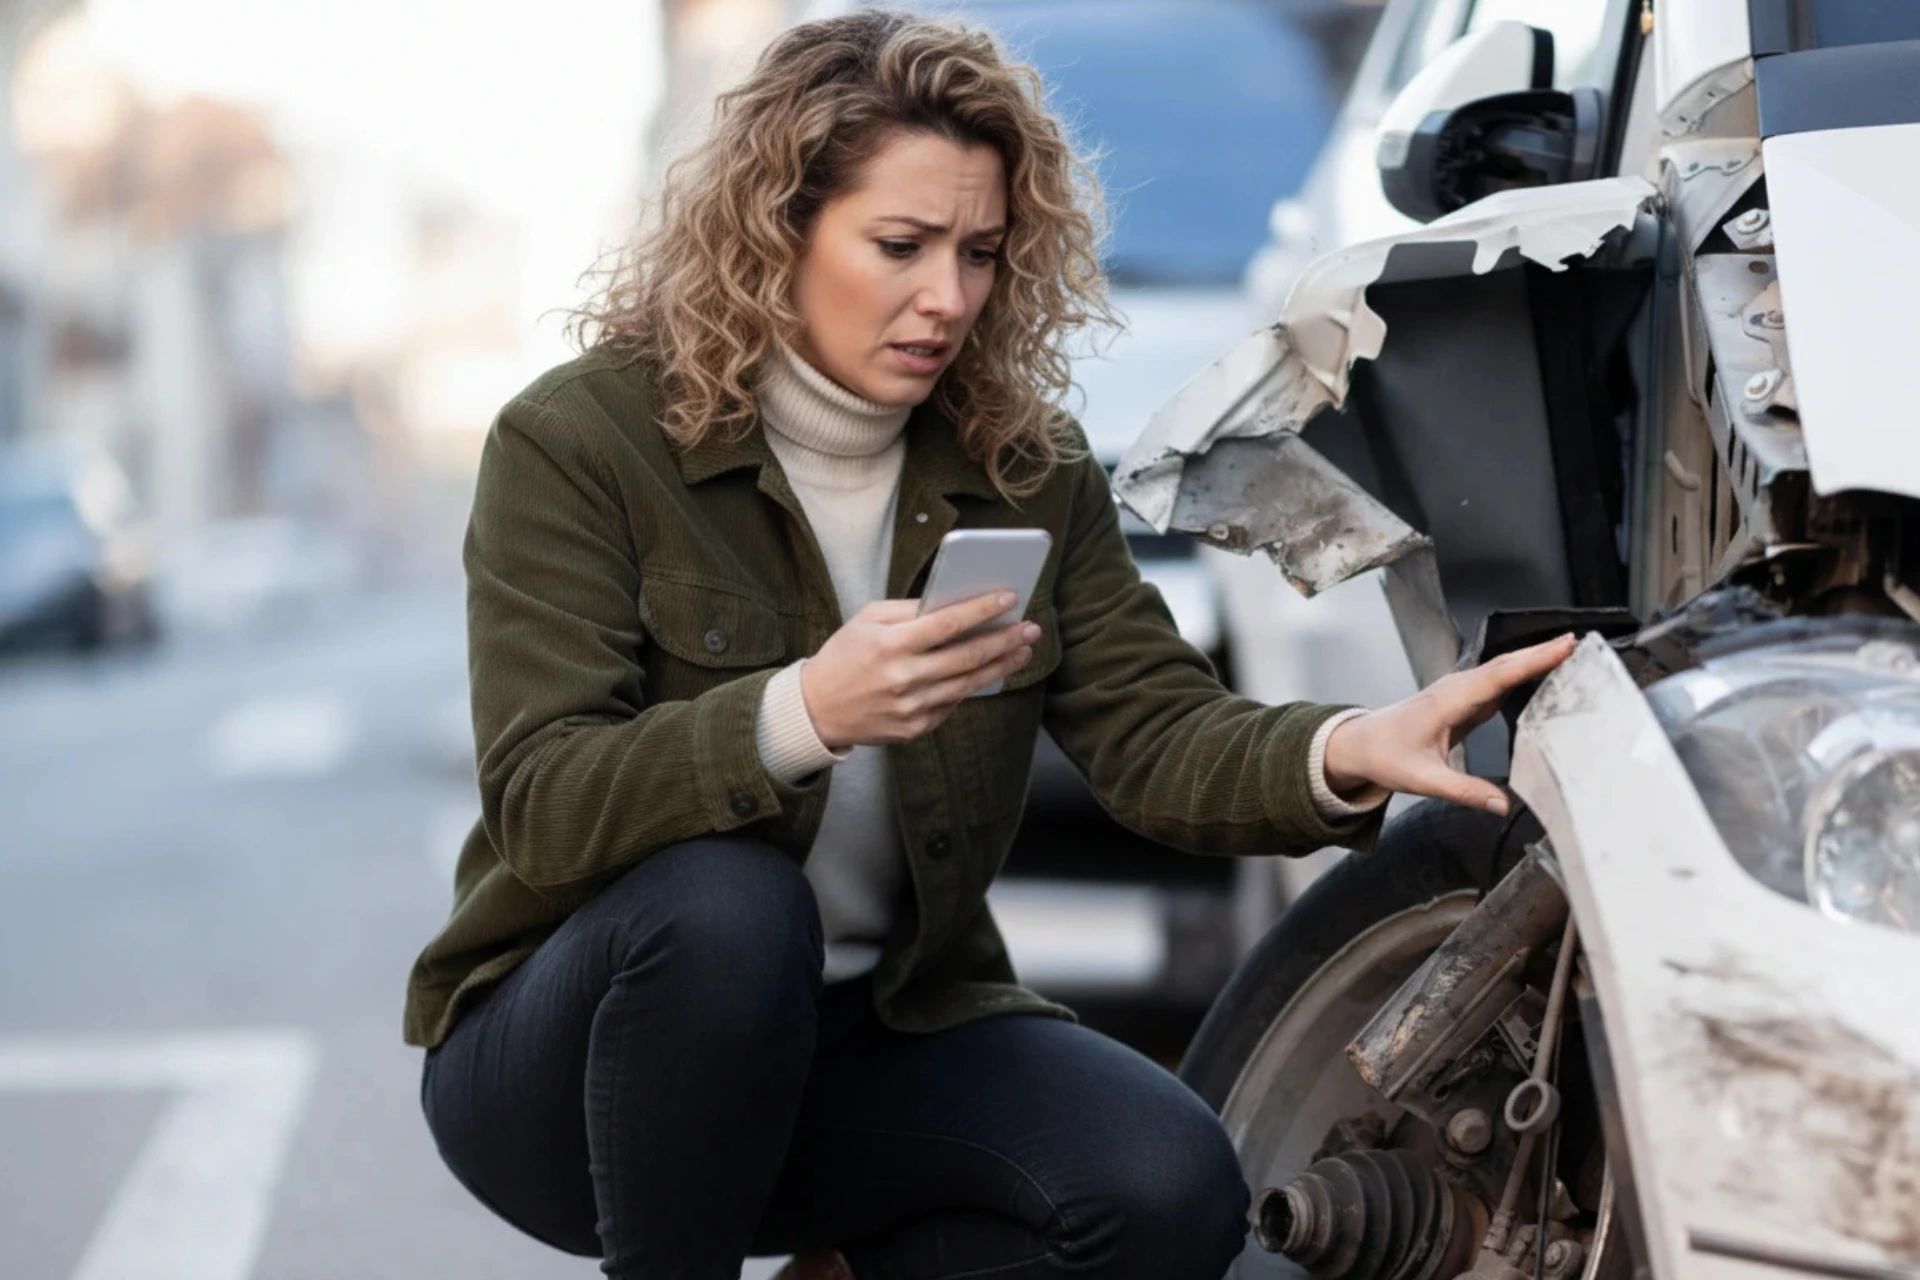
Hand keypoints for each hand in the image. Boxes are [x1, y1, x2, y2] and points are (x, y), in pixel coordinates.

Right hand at [799, 592, 1039, 748]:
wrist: (817, 709)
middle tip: (1031, 628)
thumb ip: (908, 609)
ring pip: (968, 684)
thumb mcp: (867, 620)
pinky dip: (971, 687)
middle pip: (968, 656)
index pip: (948, 622)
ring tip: (1022, 651)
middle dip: (1005, 639)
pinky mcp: (915, 728)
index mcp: (891, 644)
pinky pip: (952, 705)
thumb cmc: (844, 656)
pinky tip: (988, 673)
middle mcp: (904, 677)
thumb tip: (953, 602)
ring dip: (1001, 666)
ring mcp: (912, 707)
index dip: (983, 609)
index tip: (1010, 597)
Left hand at [1321, 634, 1578, 815]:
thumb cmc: (1385, 755)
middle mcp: (1456, 689)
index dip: (1533, 659)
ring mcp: (1460, 692)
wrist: (1360, 744)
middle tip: (1580, 642)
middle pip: (1506, 665)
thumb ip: (1463, 792)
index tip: (1563, 645)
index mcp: (1449, 701)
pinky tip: (1543, 676)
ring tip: (1571, 654)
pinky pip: (1498, 683)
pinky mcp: (1464, 700)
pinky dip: (1522, 675)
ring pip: (1503, 670)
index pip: (1499, 674)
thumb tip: (1501, 804)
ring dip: (1534, 660)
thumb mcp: (1423, 779)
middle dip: (1542, 652)